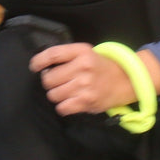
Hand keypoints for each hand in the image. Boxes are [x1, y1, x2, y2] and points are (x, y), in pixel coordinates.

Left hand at [30, 43, 159, 115]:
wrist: (125, 81)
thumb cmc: (101, 67)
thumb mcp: (87, 53)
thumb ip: (67, 56)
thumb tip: (43, 67)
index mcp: (81, 52)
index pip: (52, 55)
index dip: (38, 62)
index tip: (34, 67)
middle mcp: (83, 67)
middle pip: (49, 78)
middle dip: (49, 82)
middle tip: (57, 82)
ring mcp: (84, 86)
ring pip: (53, 94)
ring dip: (56, 95)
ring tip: (66, 92)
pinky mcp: (86, 102)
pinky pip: (62, 108)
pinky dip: (63, 106)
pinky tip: (70, 102)